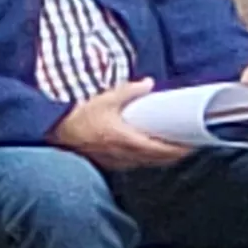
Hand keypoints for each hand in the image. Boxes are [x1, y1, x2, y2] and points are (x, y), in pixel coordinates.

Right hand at [51, 80, 187, 167]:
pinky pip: (133, 164)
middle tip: (189, 147)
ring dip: (160, 159)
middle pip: (156, 160)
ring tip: (173, 150)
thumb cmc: (79, 115)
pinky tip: (148, 152)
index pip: (158, 149)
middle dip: (174, 155)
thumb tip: (148, 83)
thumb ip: (129, 91)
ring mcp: (115, 160)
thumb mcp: (106, 98)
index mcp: (125, 139)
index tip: (191, 145)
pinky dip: (145, 159)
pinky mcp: (108, 162)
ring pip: (145, 164)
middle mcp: (123, 154)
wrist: (56, 130)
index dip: (177, 150)